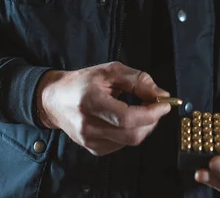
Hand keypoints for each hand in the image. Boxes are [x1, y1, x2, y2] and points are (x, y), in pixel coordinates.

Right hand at [35, 61, 170, 156]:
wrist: (54, 99)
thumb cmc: (83, 81)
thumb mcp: (110, 71)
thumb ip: (138, 80)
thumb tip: (161, 94)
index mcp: (91, 101)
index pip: (127, 117)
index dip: (151, 113)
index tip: (164, 104)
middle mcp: (88, 125)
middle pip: (131, 134)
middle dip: (152, 121)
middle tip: (157, 106)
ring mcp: (89, 140)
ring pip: (129, 141)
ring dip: (143, 126)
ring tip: (141, 108)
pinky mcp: (92, 149)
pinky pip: (121, 144)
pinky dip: (131, 132)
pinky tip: (127, 119)